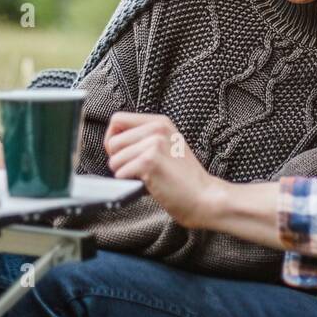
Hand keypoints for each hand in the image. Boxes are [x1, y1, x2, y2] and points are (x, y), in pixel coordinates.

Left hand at [103, 112, 222, 228]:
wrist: (205, 197)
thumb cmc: (184, 178)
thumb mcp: (167, 146)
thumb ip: (144, 138)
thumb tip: (112, 142)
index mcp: (159, 122)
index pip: (117, 119)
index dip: (113, 139)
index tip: (124, 154)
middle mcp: (157, 128)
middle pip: (112, 141)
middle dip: (118, 160)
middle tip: (137, 170)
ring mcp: (154, 143)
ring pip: (114, 159)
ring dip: (124, 174)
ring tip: (145, 178)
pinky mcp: (150, 161)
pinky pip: (121, 173)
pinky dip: (129, 183)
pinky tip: (147, 185)